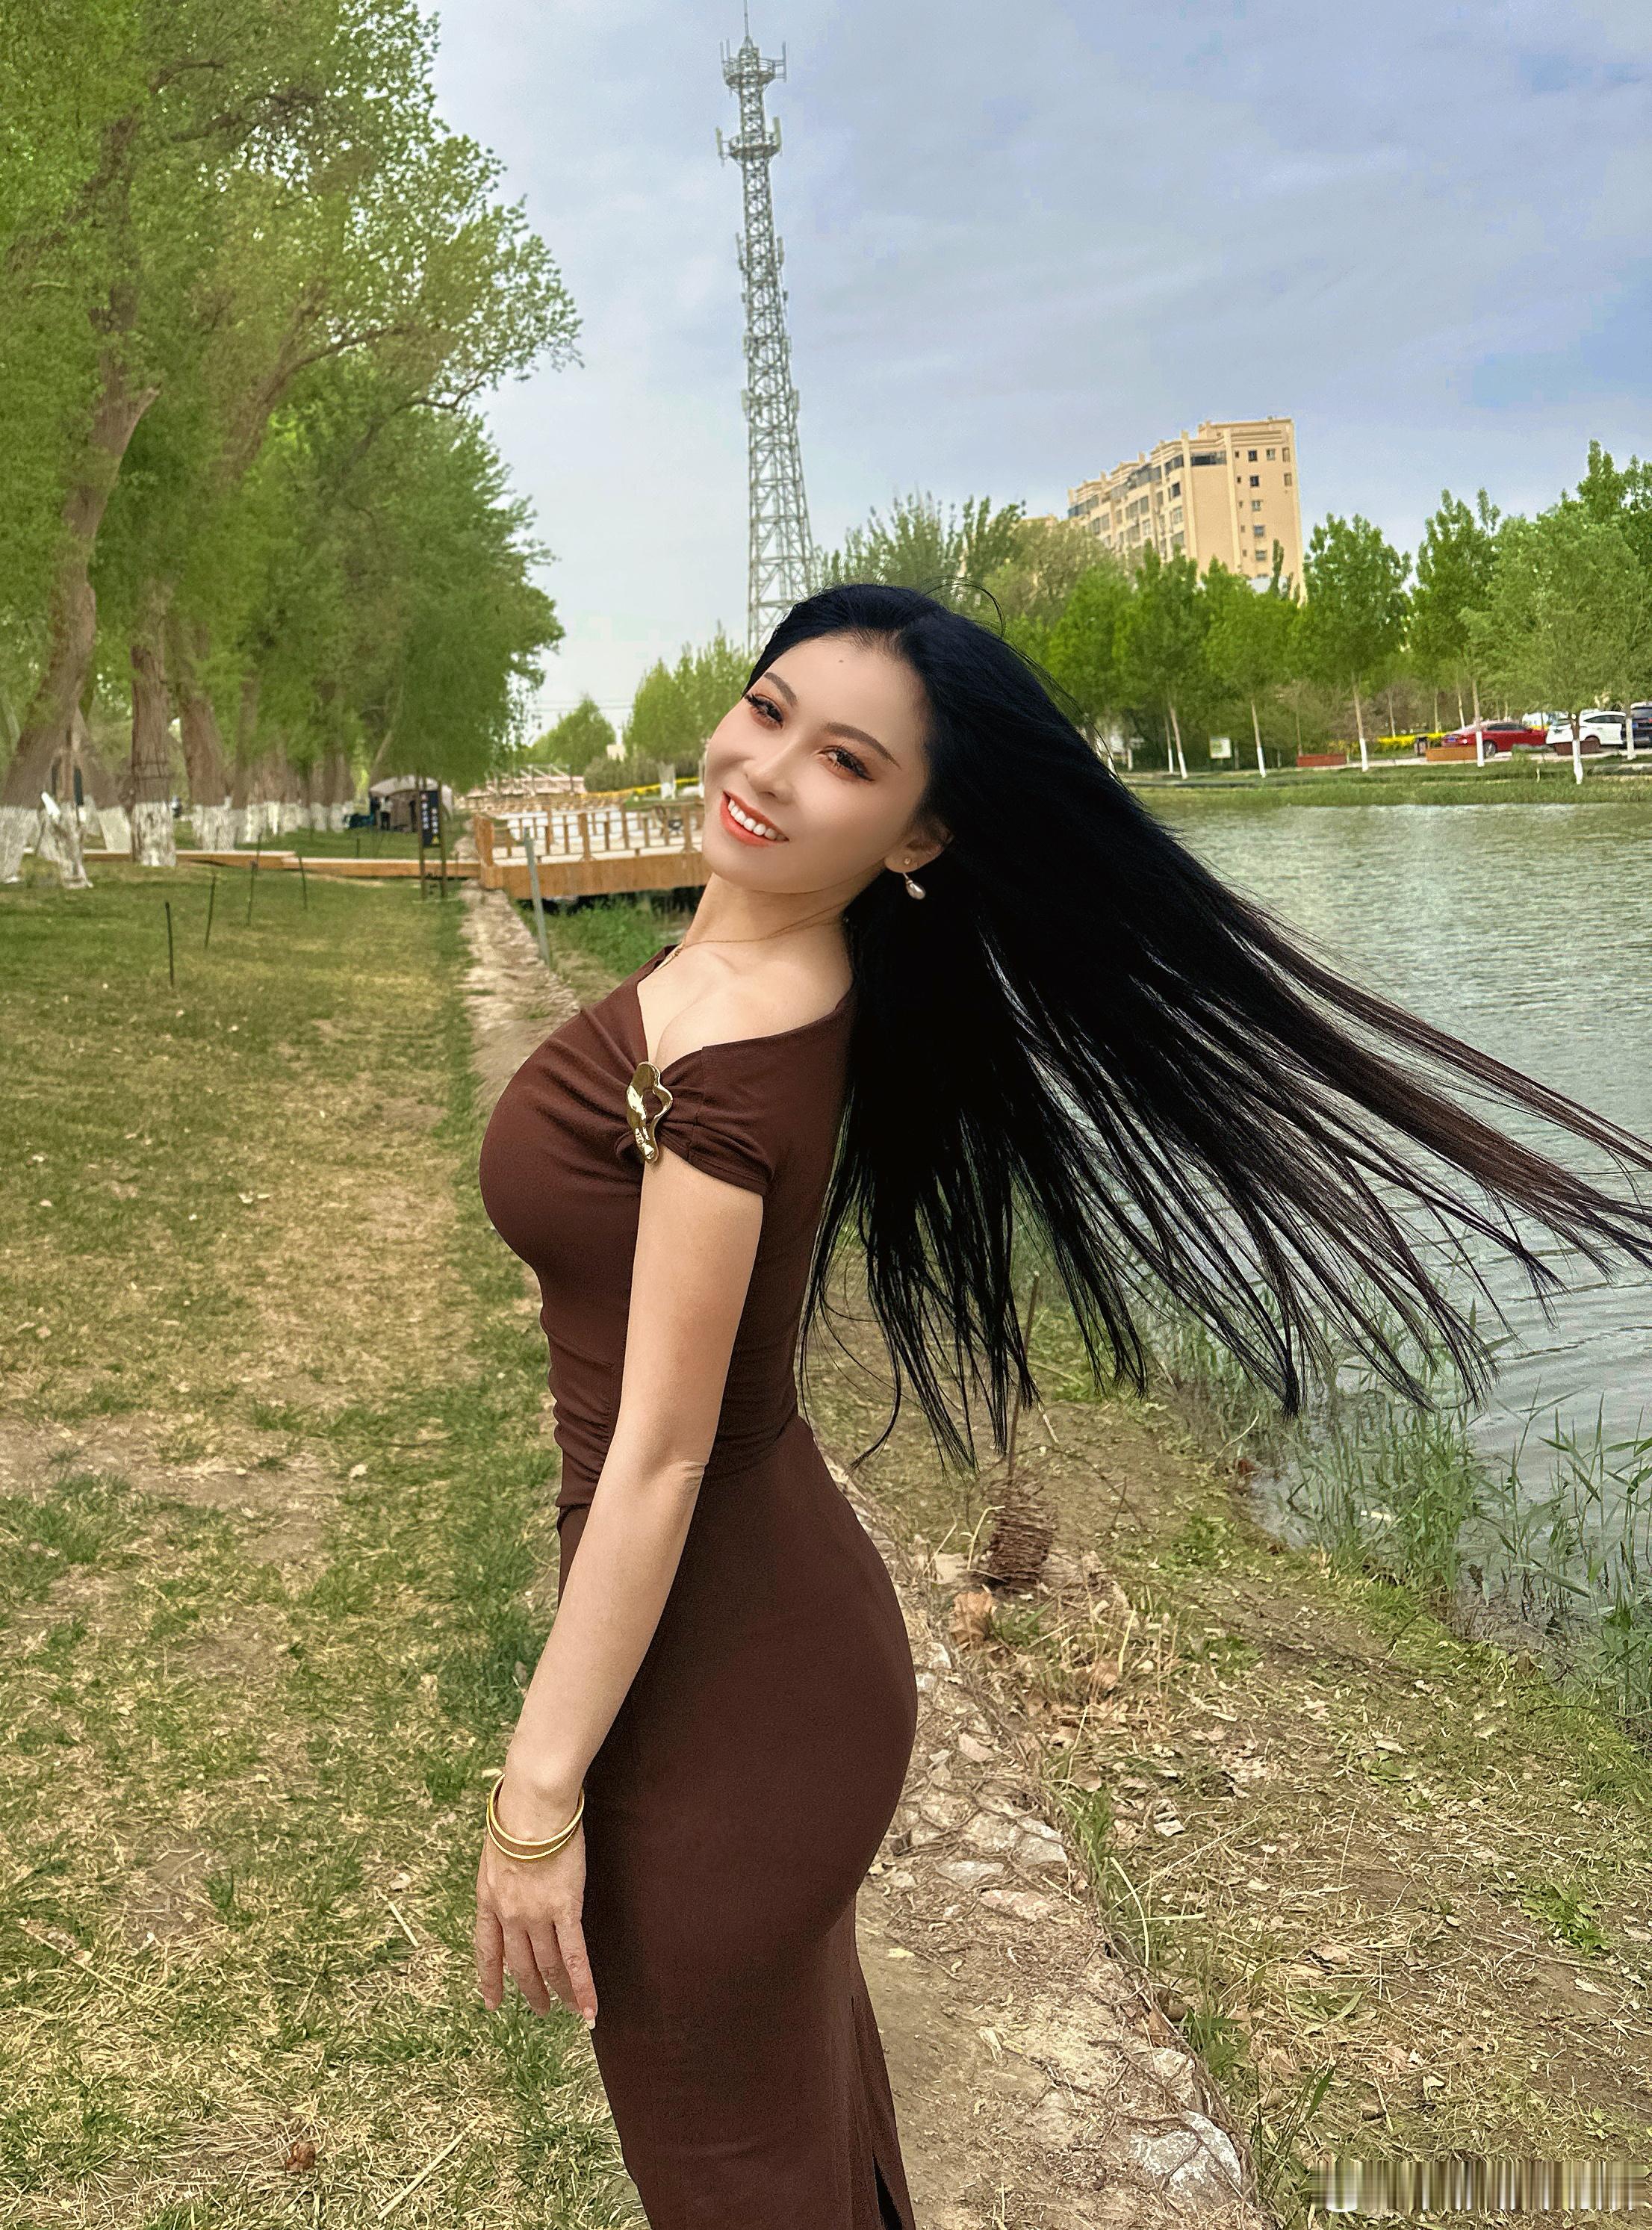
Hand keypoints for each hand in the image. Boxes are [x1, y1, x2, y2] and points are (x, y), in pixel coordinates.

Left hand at [474, 1797, 597, 2027]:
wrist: (532, 1806)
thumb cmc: (517, 1813)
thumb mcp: (497, 1847)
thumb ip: (504, 1869)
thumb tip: (512, 1872)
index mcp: (489, 1898)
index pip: (487, 1949)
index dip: (490, 1979)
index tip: (492, 2002)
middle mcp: (509, 1915)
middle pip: (519, 1964)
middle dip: (530, 1990)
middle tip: (540, 2010)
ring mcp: (536, 1915)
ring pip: (547, 1965)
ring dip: (558, 1992)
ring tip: (567, 2010)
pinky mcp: (564, 1909)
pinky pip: (574, 1956)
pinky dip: (581, 1986)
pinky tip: (588, 2008)